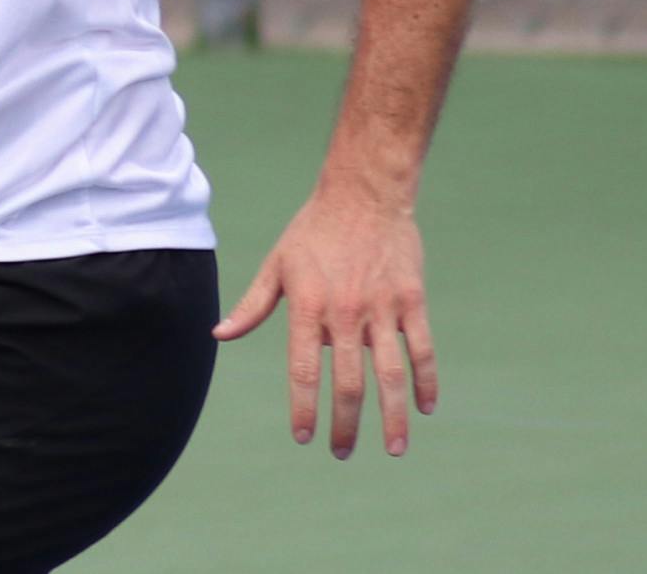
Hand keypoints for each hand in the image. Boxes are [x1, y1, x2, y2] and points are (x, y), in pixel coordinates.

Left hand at [212, 184, 437, 458]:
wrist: (364, 193)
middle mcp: (344, 312)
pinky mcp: (412, 300)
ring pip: (390, 375)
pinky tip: (424, 408)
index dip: (304, 408)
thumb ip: (252, 305)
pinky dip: (426, 382)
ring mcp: (382, 308)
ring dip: (391, 418)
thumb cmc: (313, 230)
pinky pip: (423, 350)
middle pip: (348, 383)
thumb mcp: (276, 264)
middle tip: (342, 452)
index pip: (304, 370)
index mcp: (307, 305)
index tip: (304, 437)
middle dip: (345, 425)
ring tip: (391, 449)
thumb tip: (220, 335)